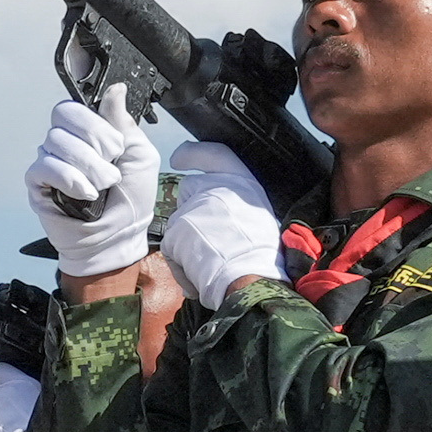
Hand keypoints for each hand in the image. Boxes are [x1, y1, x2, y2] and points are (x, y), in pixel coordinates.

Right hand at [23, 88, 155, 280]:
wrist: (119, 237)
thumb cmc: (131, 199)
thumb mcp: (141, 155)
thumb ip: (124, 122)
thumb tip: (115, 90)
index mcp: (90, 131)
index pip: (78, 104)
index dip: (95, 120)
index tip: (116, 145)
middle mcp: (67, 141)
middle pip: (63, 114)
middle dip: (93, 139)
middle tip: (111, 162)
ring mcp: (50, 161)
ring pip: (57, 141)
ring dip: (88, 165)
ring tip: (103, 185)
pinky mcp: (37, 183)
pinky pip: (45, 167)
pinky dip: (69, 179)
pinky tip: (85, 194)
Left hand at [161, 143, 280, 303]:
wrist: (251, 278)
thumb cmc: (259, 255)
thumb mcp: (259, 215)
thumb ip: (235, 202)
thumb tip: (220, 210)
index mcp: (241, 182)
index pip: (214, 154)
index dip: (194, 153)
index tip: (180, 156)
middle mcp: (216, 188)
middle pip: (190, 191)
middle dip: (193, 211)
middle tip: (213, 238)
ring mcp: (193, 208)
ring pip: (180, 222)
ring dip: (188, 241)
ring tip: (212, 259)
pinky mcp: (176, 230)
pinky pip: (172, 247)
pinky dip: (181, 263)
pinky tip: (200, 272)